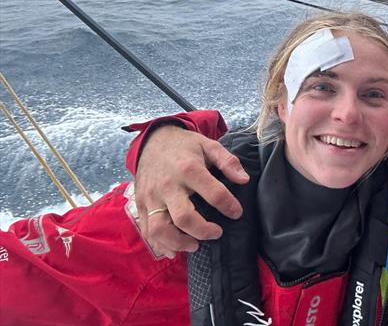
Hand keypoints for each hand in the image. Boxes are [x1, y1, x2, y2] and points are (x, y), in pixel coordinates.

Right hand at [134, 126, 248, 256]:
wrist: (153, 140)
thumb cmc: (186, 146)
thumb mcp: (209, 145)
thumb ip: (228, 161)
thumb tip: (244, 180)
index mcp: (189, 169)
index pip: (214, 194)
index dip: (229, 206)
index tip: (237, 213)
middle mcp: (168, 185)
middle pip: (183, 218)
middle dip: (203, 231)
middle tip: (217, 233)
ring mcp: (151, 197)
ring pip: (160, 229)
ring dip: (178, 243)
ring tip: (195, 245)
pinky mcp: (140, 204)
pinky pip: (147, 230)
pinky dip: (160, 244)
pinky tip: (175, 249)